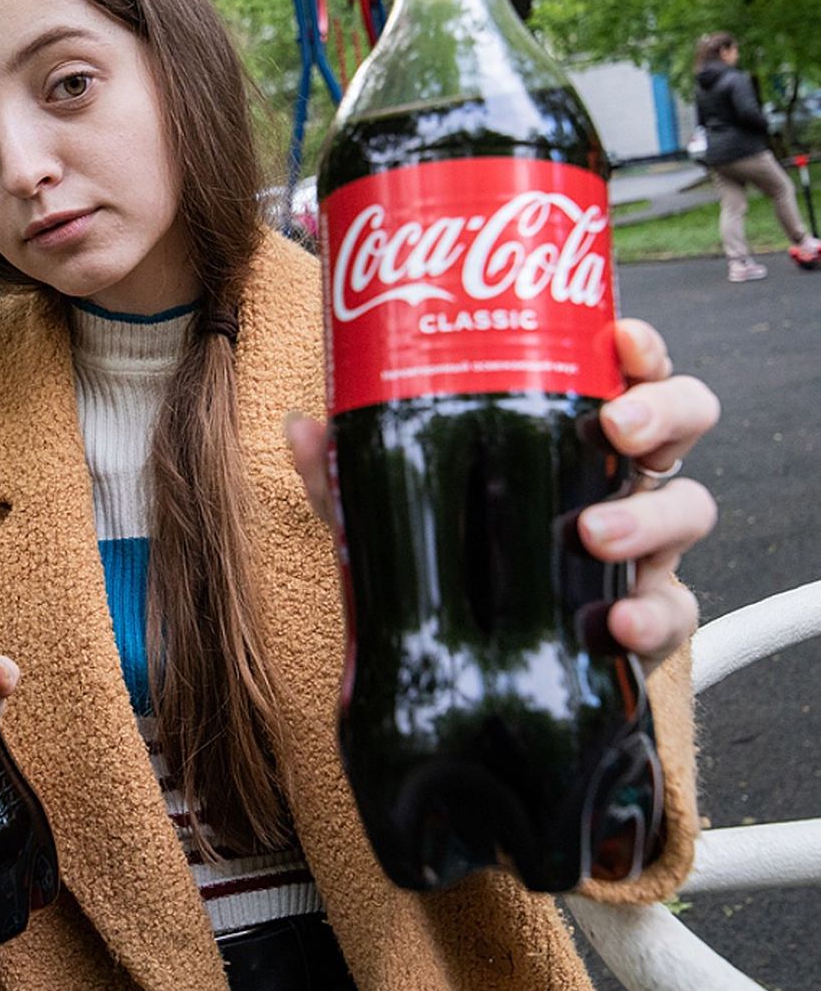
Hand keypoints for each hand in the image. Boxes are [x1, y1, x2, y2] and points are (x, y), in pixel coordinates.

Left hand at [284, 318, 718, 673]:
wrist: (464, 652)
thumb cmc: (445, 549)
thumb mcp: (389, 505)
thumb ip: (349, 470)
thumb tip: (300, 426)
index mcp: (568, 428)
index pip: (625, 369)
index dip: (640, 346)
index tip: (620, 339)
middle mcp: (616, 475)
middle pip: (683, 420)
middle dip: (662, 413)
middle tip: (615, 426)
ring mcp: (639, 545)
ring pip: (690, 510)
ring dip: (648, 517)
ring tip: (591, 531)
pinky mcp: (644, 616)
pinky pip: (674, 613)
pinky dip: (651, 616)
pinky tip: (612, 623)